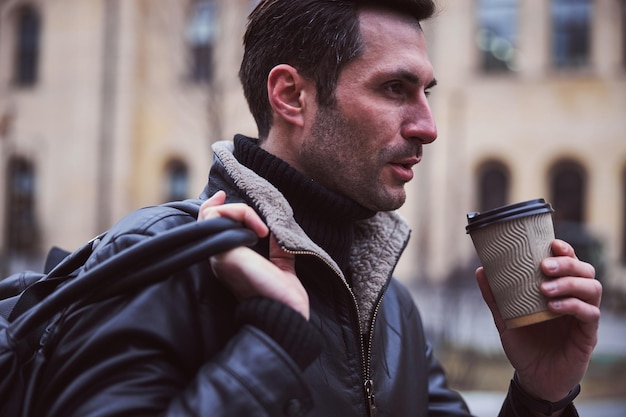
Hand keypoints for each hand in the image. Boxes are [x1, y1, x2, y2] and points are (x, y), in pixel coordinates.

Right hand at [198, 191, 309, 319]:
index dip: (215, 209)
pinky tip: (261, 231)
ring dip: (239, 211)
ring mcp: (219, 254)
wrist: (287, 312)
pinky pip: (218, 218)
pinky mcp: (222, 252)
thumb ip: (277, 246)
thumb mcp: (281, 264)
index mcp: (232, 260)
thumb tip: (278, 226)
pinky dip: (241, 214)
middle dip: (217, 204)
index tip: (222, 196)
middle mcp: (220, 257)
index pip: (212, 230)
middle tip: (226, 197)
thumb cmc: (285, 296)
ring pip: (209, 215)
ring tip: (262, 228)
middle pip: (204, 220)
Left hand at [476, 239, 601, 404]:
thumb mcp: (505, 318)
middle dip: (567, 263)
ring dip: (570, 283)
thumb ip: (495, 296)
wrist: (533, 378)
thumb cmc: (524, 344)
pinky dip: (573, 305)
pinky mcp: (587, 335)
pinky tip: (554, 307)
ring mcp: (582, 317)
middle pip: (585, 270)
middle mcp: (574, 299)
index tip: (551, 243)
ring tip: (545, 288)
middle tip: (544, 266)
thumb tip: (481, 270)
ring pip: (592, 288)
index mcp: (558, 290)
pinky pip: (589, 314)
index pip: (570, 262)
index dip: (565, 250)